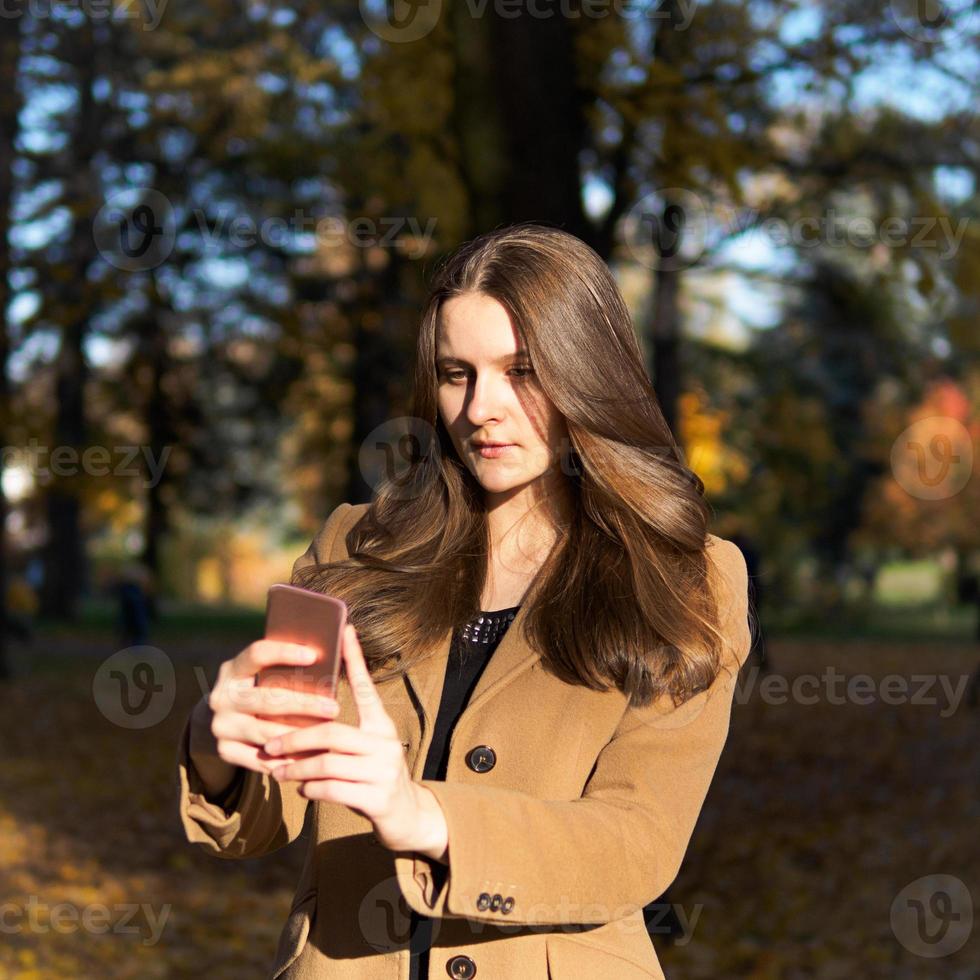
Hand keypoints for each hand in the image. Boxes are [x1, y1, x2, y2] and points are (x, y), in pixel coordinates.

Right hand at [204, 639, 340, 775]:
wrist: (227, 720)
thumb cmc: (260, 689)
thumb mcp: (262, 674)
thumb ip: (286, 668)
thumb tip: (328, 654)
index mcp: (232, 669)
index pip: (256, 654)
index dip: (284, 653)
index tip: (313, 655)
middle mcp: (222, 697)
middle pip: (267, 699)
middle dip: (304, 704)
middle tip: (334, 708)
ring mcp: (221, 726)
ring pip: (266, 732)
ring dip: (299, 735)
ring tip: (327, 735)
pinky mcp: (224, 750)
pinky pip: (261, 758)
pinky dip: (287, 759)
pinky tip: (311, 757)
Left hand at [262, 623, 448, 858]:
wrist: (407, 818)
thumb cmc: (375, 778)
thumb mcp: (365, 751)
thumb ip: (342, 736)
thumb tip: (301, 721)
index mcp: (381, 726)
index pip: (367, 687)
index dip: (355, 659)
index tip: (345, 630)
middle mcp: (386, 743)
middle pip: (332, 732)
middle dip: (296, 738)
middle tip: (270, 745)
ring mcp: (384, 771)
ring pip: (328, 763)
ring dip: (296, 768)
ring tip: (278, 772)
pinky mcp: (378, 798)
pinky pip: (333, 789)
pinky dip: (311, 788)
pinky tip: (301, 789)